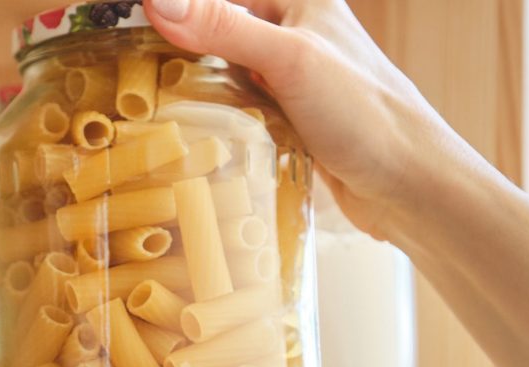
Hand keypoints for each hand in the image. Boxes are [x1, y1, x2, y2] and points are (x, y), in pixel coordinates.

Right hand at [144, 0, 485, 240]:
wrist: (412, 188)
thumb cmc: (368, 116)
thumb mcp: (290, 60)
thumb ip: (223, 26)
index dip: (171, 7)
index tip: (119, 22)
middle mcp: (292, 31)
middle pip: (213, 26)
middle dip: (170, 44)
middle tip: (116, 67)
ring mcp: (289, 78)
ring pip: (219, 69)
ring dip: (186, 84)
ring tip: (137, 101)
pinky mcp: (287, 119)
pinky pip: (233, 107)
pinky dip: (208, 116)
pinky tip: (181, 132)